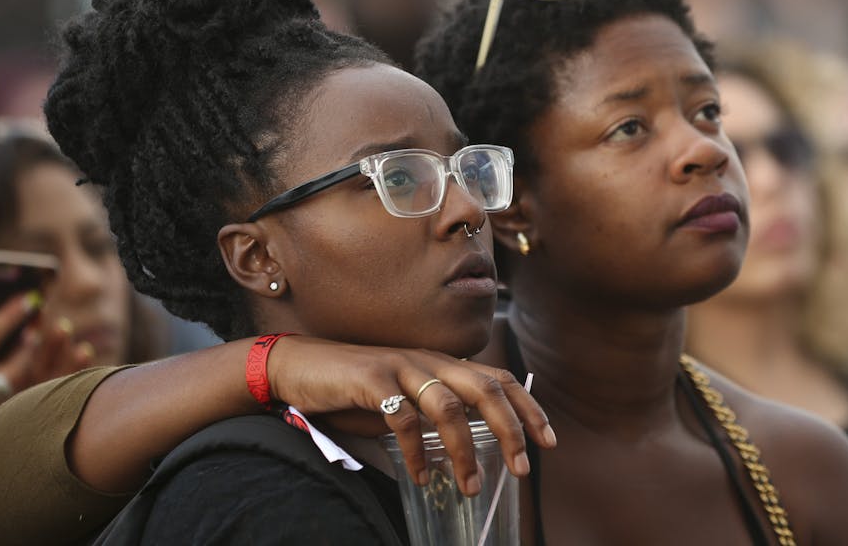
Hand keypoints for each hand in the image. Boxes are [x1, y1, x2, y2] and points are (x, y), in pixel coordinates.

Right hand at [0, 294, 91, 463]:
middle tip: (38, 328)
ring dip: (29, 371)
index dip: (7, 318)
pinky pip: (6, 414)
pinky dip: (22, 395)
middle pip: (9, 370)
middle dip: (28, 347)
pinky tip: (30, 380)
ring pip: (12, 394)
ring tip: (35, 350)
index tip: (29, 299)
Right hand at [266, 336, 555, 496]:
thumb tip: (467, 451)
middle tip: (524, 467)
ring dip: (464, 451)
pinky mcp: (371, 379)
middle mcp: (429, 360)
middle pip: (486, 388)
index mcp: (442, 364)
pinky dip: (416, 452)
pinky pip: (403, 419)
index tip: (548, 441)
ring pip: (449, 406)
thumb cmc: (355, 389)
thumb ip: (435, 415)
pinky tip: (420, 476)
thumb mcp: (405, 400)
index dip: (527, 408)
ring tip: (471, 486)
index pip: (499, 379)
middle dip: (512, 428)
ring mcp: (401, 366)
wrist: (299, 368)